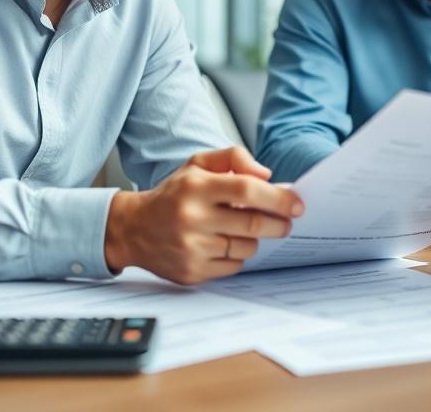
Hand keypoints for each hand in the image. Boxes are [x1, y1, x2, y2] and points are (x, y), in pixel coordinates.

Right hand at [104, 147, 303, 284]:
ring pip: (247, 247)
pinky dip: (238, 257)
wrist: (133, 228)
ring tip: (246, 230)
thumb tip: (266, 175)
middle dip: (278, 223)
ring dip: (255, 239)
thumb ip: (233, 158)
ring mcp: (191, 248)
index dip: (277, 198)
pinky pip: (233, 267)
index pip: (247, 190)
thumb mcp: (197, 164)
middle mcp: (192, 218)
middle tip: (286, 222)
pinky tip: (226, 245)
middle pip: (253, 223)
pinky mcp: (192, 272)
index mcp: (196, 187)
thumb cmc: (174, 194)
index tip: (297, 204)